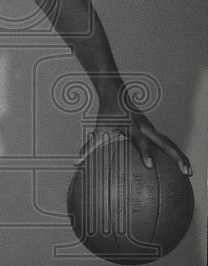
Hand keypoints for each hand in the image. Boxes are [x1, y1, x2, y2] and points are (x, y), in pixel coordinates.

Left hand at [75, 102, 191, 175]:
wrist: (116, 93)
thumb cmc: (107, 113)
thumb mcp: (98, 129)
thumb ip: (89, 146)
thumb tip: (77, 162)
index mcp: (133, 127)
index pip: (141, 141)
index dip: (145, 152)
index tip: (149, 166)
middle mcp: (146, 128)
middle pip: (166, 143)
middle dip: (177, 157)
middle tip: (186, 172)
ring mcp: (152, 128)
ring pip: (170, 143)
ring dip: (180, 156)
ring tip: (189, 172)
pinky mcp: (153, 130)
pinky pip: (166, 142)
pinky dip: (174, 152)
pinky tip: (178, 166)